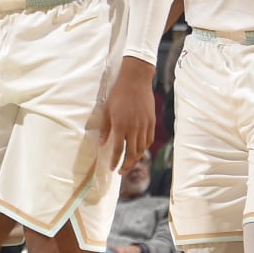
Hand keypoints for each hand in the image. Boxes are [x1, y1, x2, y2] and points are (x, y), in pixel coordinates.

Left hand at [99, 59, 156, 173]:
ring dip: (136, 158)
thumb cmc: (118, 94)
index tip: (112, 168)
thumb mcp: (107, 110)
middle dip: (127, 165)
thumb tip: (102, 143)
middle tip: (122, 171)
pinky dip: (144, 148)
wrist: (136, 80)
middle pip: (132, 153)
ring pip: (142, 148)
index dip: (115, 161)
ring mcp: (144, 125)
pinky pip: (149, 140)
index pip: (118, 149)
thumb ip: (105, 128)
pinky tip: (140, 150)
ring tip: (130, 163)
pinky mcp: (151, 121)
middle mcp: (134, 128)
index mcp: (121, 125)